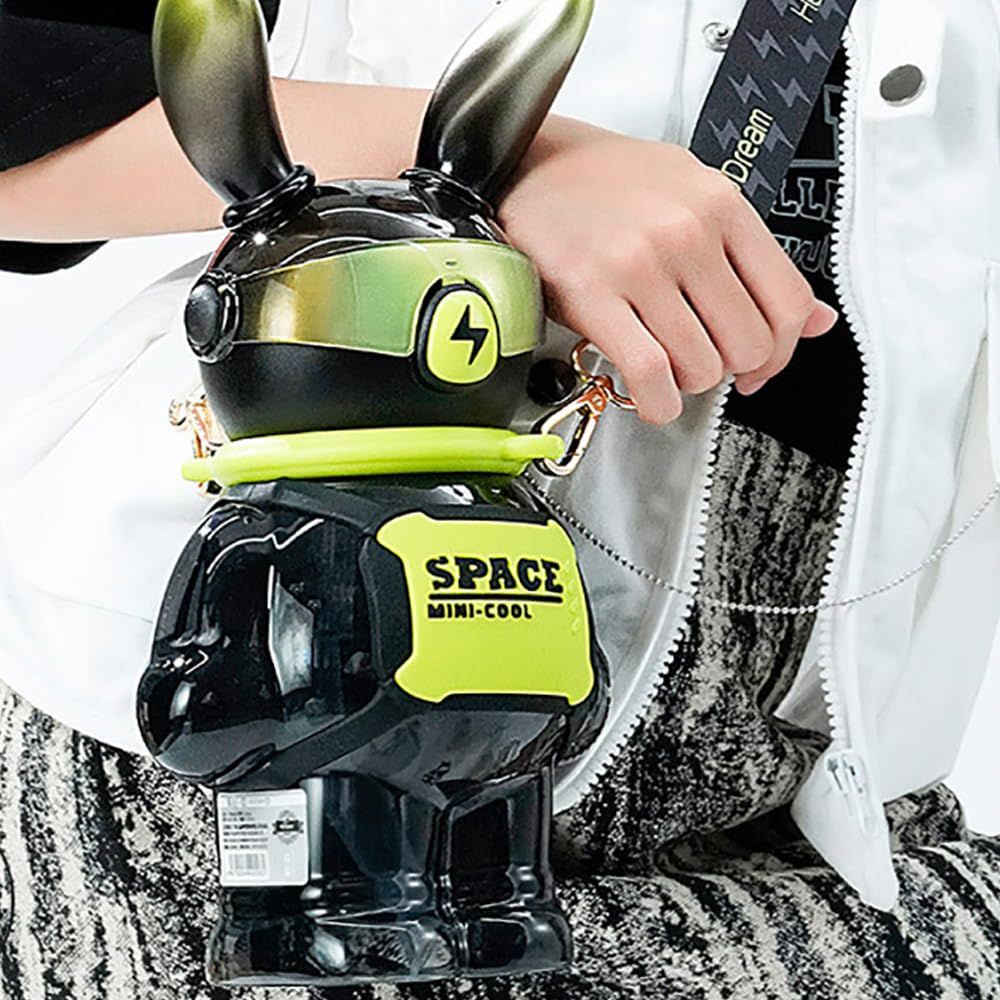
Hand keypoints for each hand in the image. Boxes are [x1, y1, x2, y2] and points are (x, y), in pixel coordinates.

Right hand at [498, 119, 837, 423]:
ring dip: (687, 384)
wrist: (528, 166)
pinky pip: (650, 374)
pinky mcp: (594, 294)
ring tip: (666, 366)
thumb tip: (816, 320)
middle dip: (730, 370)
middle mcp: (687, 232)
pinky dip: (658, 403)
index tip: (761, 365)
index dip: (782, 351)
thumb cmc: (605, 183)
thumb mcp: (693, 196)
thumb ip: (754, 258)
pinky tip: (651, 397)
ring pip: (702, 367)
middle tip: (704, 362)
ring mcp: (640, 264)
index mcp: (721, 204)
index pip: (788, 302)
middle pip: (748, 344)